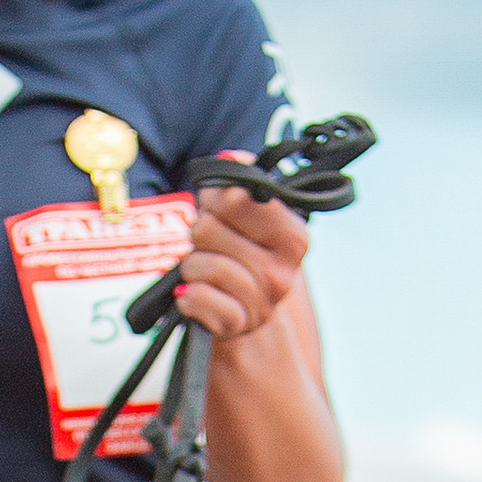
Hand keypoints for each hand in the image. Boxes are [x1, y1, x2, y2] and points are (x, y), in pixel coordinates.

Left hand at [173, 174, 308, 348]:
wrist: (246, 314)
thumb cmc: (243, 257)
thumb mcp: (251, 217)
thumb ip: (243, 182)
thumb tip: (230, 157)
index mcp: (293, 237)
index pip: (237, 198)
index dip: (216, 198)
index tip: (217, 205)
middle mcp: (282, 271)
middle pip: (208, 229)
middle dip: (200, 233)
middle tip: (211, 243)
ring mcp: (260, 302)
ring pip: (198, 264)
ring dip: (192, 264)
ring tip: (204, 269)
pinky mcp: (236, 324)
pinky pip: (196, 298)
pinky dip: (188, 296)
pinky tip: (197, 294)